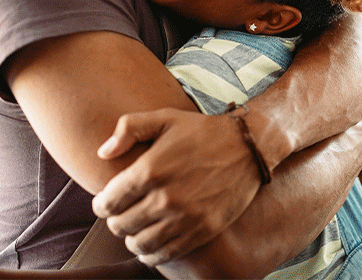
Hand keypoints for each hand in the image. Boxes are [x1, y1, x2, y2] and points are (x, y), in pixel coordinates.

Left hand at [92, 108, 260, 265]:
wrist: (248, 146)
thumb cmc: (203, 131)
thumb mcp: (166, 117)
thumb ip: (129, 128)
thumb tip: (103, 153)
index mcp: (150, 169)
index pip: (108, 202)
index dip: (102, 203)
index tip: (108, 200)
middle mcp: (164, 197)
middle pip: (120, 225)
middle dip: (116, 220)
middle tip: (124, 212)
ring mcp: (184, 217)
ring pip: (139, 244)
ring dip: (132, 238)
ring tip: (137, 228)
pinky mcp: (202, 231)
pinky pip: (164, 254)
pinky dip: (151, 253)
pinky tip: (152, 243)